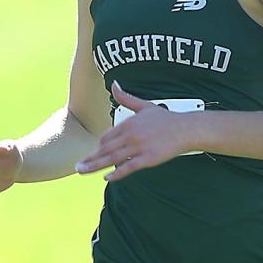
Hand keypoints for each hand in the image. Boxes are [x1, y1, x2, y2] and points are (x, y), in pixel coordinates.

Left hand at [75, 82, 192, 182]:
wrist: (185, 129)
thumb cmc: (166, 119)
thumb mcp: (144, 106)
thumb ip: (126, 98)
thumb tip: (114, 84)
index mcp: (128, 123)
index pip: (106, 137)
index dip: (99, 147)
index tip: (93, 155)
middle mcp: (130, 135)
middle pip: (104, 149)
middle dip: (90, 159)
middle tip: (77, 167)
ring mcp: (138, 147)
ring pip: (112, 158)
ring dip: (95, 166)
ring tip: (82, 172)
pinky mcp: (147, 159)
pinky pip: (129, 167)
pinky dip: (117, 173)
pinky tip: (107, 178)